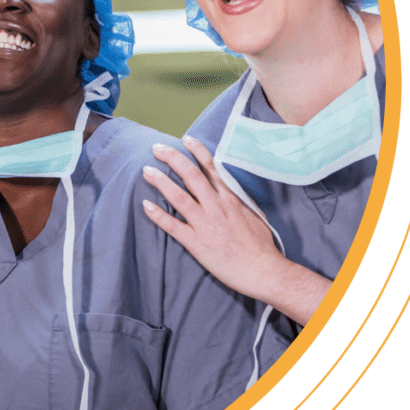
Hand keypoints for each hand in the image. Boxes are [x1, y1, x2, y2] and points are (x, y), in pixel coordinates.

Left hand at [141, 137, 329, 325]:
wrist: (263, 270)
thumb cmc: (262, 245)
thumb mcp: (254, 214)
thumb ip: (239, 199)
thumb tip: (231, 188)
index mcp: (231, 198)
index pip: (212, 168)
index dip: (198, 152)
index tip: (186, 139)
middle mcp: (216, 206)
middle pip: (191, 176)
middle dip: (172, 159)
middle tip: (156, 148)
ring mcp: (205, 224)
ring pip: (179, 197)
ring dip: (161, 182)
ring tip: (146, 171)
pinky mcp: (197, 243)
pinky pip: (173, 226)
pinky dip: (158, 215)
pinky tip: (145, 206)